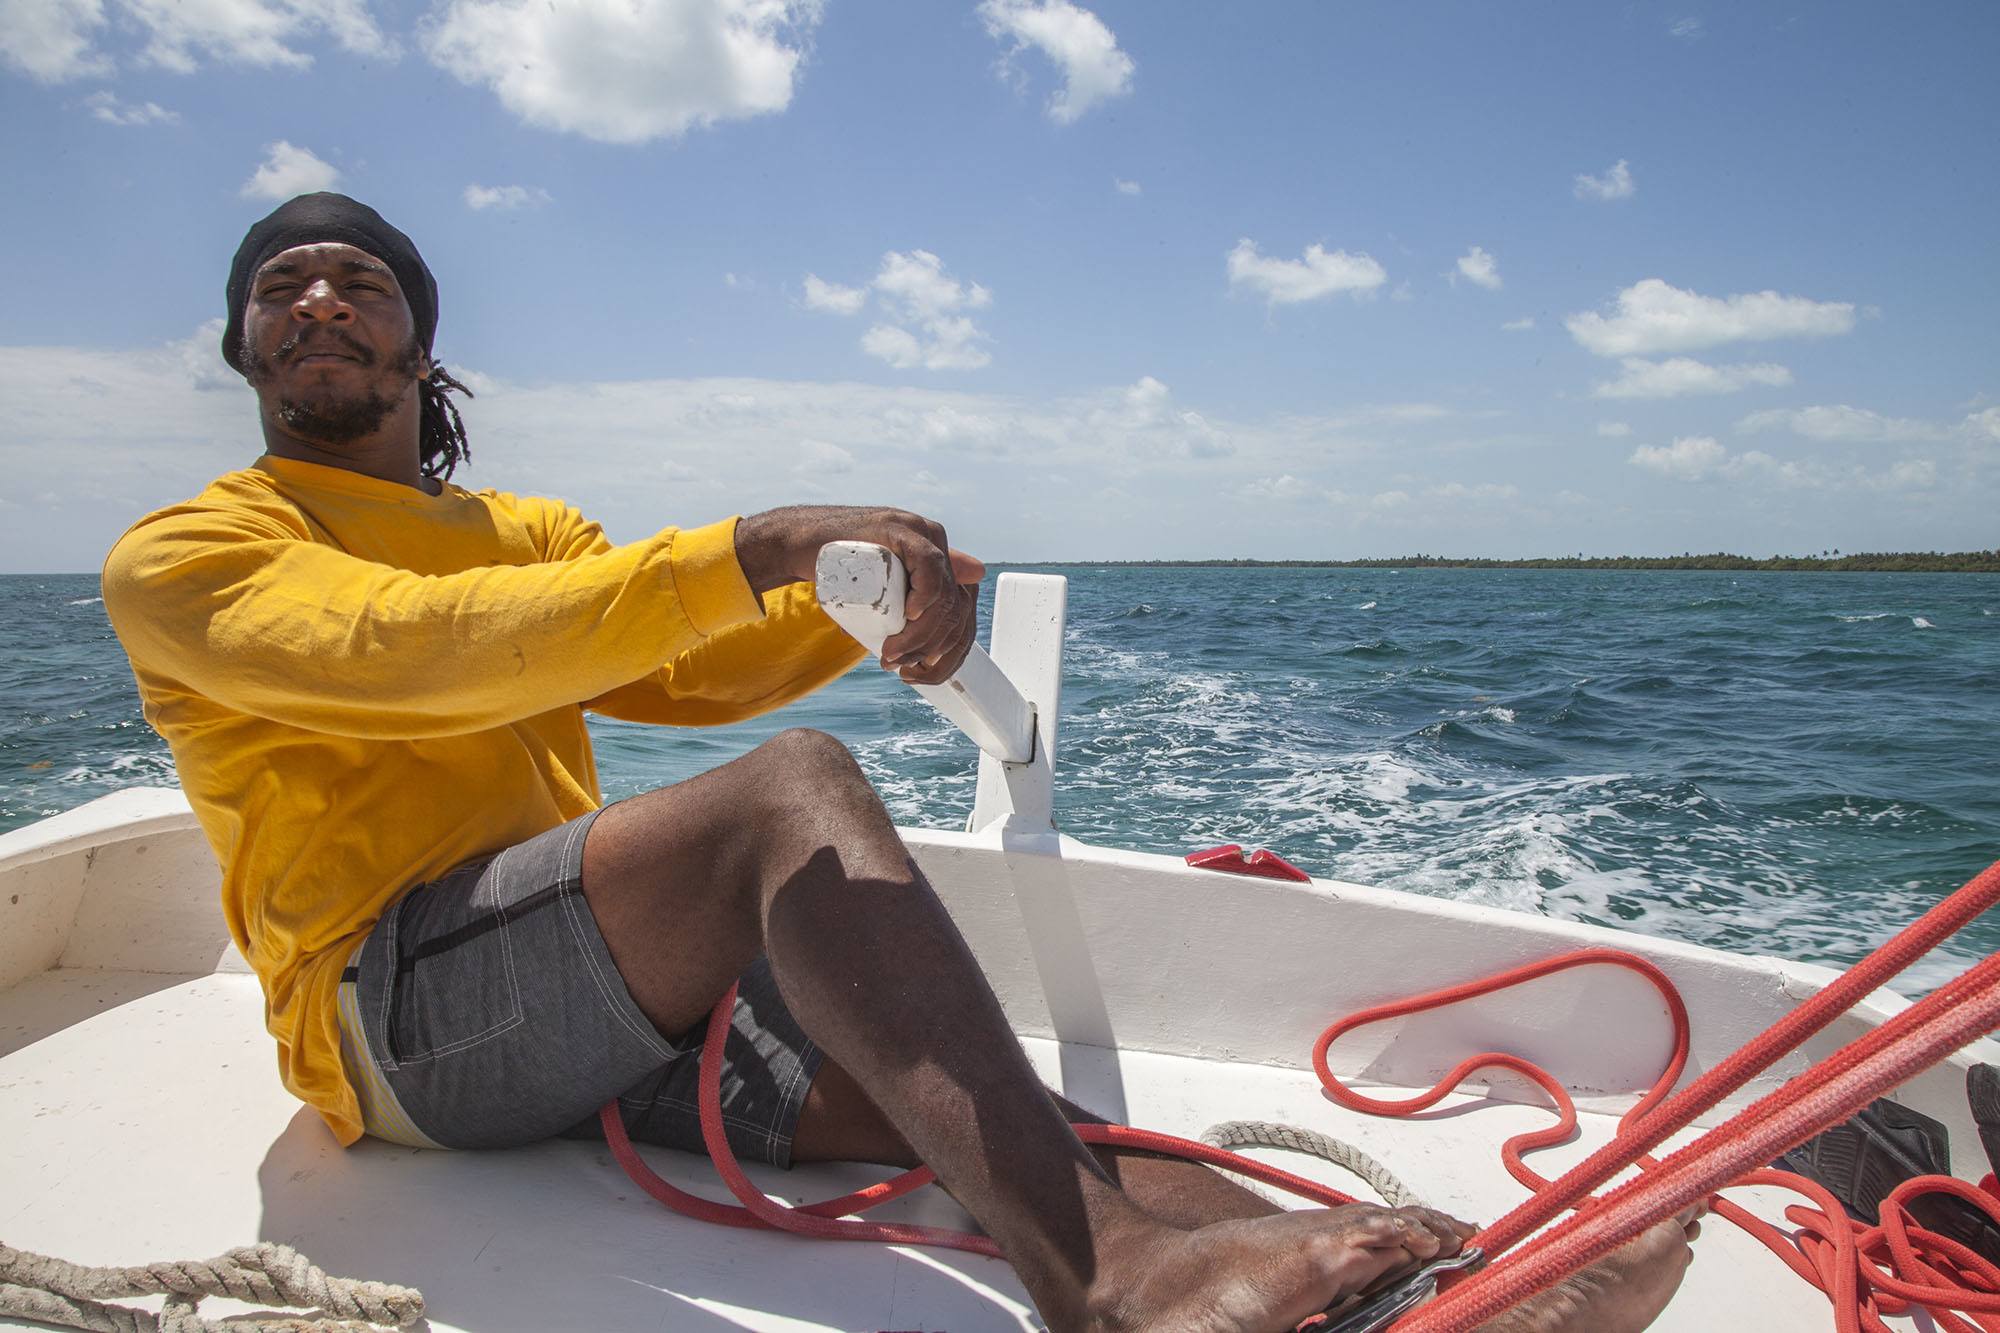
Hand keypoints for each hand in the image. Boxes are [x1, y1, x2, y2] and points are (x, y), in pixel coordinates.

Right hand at [735, 505, 986, 684]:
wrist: (800, 544)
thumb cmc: (842, 567)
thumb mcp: (885, 588)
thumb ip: (914, 594)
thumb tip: (963, 596)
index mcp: (941, 560)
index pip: (962, 609)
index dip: (949, 649)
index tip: (921, 669)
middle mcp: (938, 544)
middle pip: (954, 606)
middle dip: (929, 647)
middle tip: (898, 665)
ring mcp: (921, 533)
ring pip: (943, 593)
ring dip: (921, 634)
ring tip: (892, 652)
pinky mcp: (901, 528)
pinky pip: (929, 564)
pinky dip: (926, 595)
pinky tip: (911, 615)